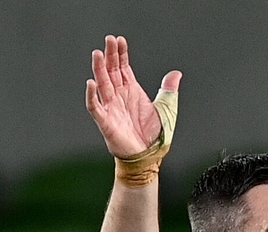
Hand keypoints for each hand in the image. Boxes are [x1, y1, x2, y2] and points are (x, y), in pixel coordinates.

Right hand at [86, 35, 181, 158]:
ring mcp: (111, 107)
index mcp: (132, 91)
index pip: (123, 67)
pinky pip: (95, 106)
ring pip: (102, 84)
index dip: (121, 54)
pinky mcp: (106, 121)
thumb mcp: (166, 109)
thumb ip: (168, 90)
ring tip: (98, 54)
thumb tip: (176, 74)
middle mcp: (119, 96)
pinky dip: (92, 95)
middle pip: (111, 71)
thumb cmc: (153, 135)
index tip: (119, 40)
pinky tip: (91, 83)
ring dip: (99, 69)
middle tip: (108, 39)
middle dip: (110, 55)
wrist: (149, 156)